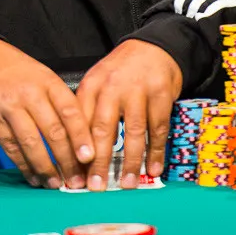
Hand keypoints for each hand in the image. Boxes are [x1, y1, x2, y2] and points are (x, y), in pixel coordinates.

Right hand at [0, 39, 94, 188]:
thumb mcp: (43, 76)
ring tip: (56, 184)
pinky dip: (24, 167)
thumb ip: (60, 102)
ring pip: (32, 143)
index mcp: (48, 81)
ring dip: (45, 168)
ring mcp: (9, 108)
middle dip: (66, 160)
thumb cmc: (16, 71)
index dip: (81, 137)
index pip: (69, 111)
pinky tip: (34, 178)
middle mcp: (29, 94)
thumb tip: (82, 139)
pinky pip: (12, 148)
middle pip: (53, 131)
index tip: (89, 158)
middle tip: (76, 180)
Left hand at [76, 40, 182, 191]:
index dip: (76, 150)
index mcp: (91, 86)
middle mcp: (112, 87)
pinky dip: (156, 151)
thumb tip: (80, 153)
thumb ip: (88, 111)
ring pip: (133, 132)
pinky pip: (158, 128)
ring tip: (127, 184)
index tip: (74, 173)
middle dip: (98, 161)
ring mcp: (138, 91)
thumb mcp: (98, 83)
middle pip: (103, 129)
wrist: (154, 47)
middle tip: (96, 187)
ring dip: (130, 161)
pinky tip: (153, 169)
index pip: (79, 121)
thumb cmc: (121, 72)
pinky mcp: (161, 95)